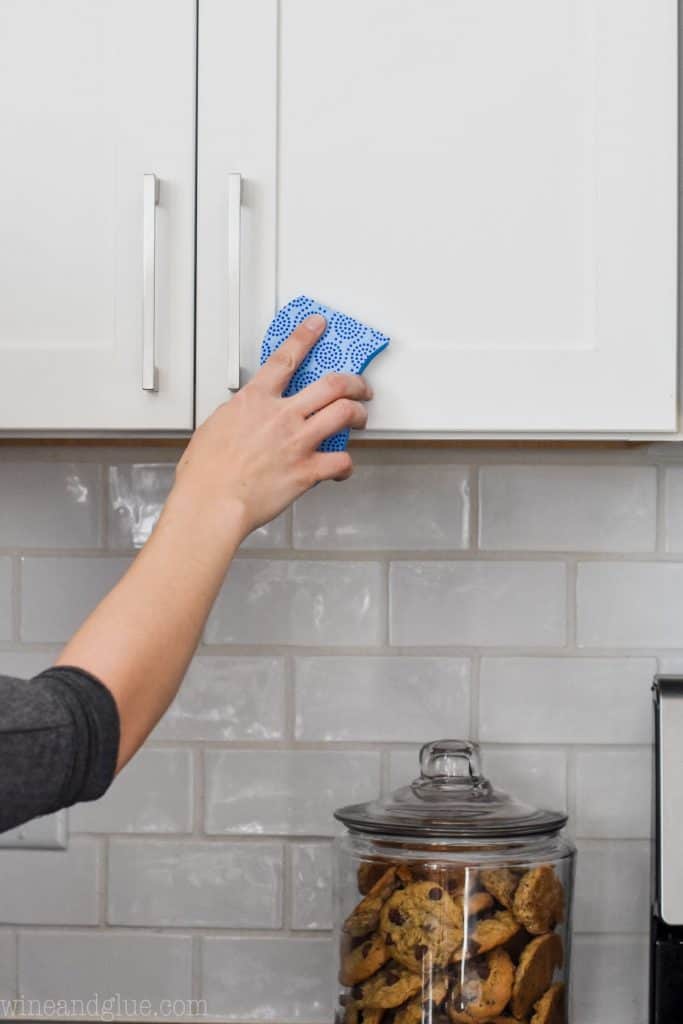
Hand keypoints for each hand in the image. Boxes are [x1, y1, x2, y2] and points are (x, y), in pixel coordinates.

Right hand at [171, 313, 372, 539]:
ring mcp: (298, 442)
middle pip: (331, 384)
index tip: (317, 325)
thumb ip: (239, 414)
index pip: (286, 357)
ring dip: (359, 414)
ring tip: (360, 418)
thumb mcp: (216, 426)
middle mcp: (282, 416)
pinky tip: (343, 467)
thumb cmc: (206, 472)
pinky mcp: (307, 471)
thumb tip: (246, 415)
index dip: (306, 336)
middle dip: (354, 382)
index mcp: (255, 400)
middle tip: (359, 386)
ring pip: (344, 414)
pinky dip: (347, 465)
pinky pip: (341, 462)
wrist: (212, 502)